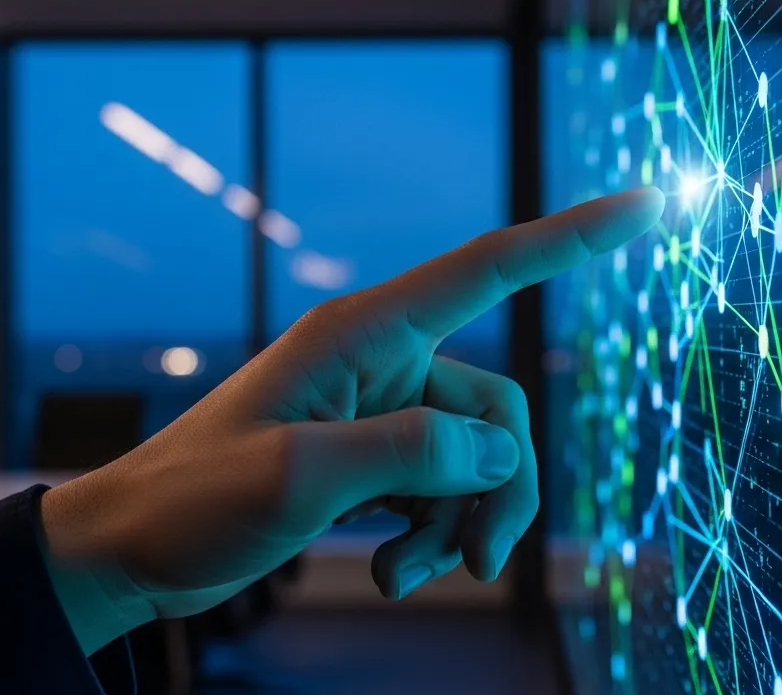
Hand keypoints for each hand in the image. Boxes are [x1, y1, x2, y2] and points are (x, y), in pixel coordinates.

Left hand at [39, 187, 664, 652]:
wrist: (134, 551)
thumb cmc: (194, 500)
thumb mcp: (300, 478)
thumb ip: (409, 455)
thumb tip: (501, 454)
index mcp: (364, 334)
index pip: (490, 269)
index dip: (574, 238)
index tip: (648, 207)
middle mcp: (382, 362)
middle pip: (498, 411)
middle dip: (500, 489)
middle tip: (477, 561)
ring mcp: (379, 413)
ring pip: (476, 462)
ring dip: (461, 524)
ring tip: (409, 574)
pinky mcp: (372, 459)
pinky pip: (443, 491)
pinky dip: (433, 535)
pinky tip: (394, 571)